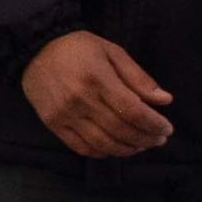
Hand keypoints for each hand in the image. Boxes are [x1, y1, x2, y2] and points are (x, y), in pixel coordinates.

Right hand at [20, 31, 177, 158]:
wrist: (34, 49)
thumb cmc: (78, 48)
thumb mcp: (112, 51)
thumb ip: (138, 77)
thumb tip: (165, 100)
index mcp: (98, 78)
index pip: (132, 110)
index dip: (153, 124)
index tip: (167, 129)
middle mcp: (80, 99)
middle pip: (121, 130)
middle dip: (146, 139)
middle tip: (159, 140)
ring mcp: (65, 114)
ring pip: (103, 143)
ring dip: (127, 150)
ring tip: (141, 146)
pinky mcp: (53, 124)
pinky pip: (82, 147)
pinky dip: (103, 153)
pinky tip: (115, 148)